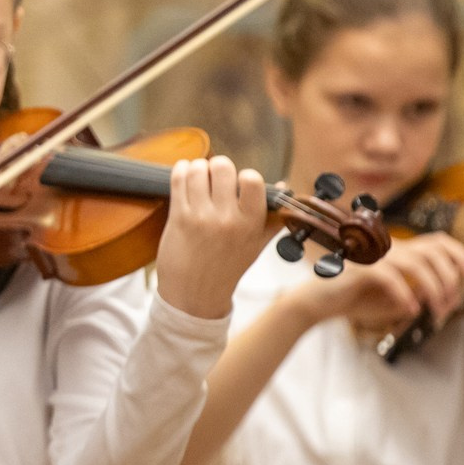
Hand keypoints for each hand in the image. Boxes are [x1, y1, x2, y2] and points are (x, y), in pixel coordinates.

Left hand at [154, 156, 270, 319]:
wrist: (195, 297)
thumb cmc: (227, 268)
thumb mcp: (257, 245)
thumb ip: (272, 217)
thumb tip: (285, 187)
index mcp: (251, 223)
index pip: (253, 180)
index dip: (244, 176)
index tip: (238, 183)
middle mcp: (228, 218)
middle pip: (222, 167)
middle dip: (217, 167)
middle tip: (214, 176)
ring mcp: (201, 217)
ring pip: (198, 170)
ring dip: (197, 168)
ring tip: (198, 176)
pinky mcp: (179, 218)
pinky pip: (178, 180)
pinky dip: (181, 170)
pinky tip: (184, 173)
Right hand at [288, 230, 463, 336]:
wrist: (317, 303)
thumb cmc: (354, 299)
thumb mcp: (394, 297)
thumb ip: (418, 293)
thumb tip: (447, 297)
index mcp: (396, 249)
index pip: (435, 240)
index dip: (458, 253)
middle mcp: (387, 247)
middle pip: (432, 250)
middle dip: (450, 276)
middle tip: (451, 302)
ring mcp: (373, 255)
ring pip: (416, 264)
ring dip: (433, 289)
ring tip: (435, 311)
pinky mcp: (359, 268)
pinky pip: (391, 278)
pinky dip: (405, 295)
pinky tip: (410, 310)